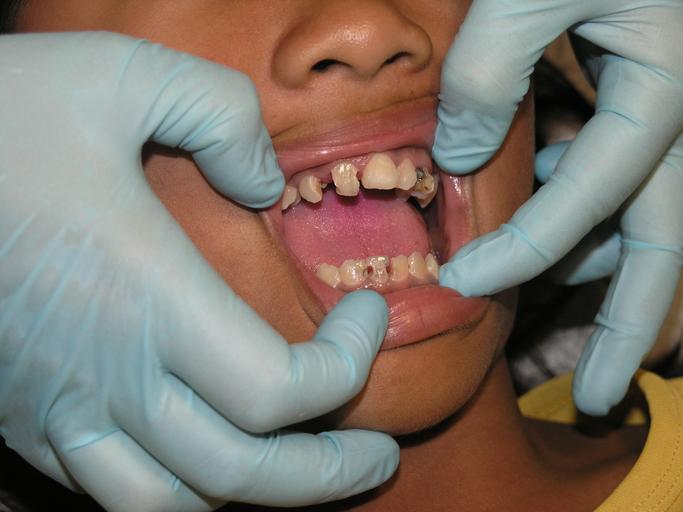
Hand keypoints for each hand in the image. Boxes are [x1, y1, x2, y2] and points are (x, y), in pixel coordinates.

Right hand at [0, 32, 396, 510]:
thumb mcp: (120, 74)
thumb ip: (219, 113)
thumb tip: (266, 182)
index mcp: (144, 298)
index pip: (280, 388)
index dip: (350, 363)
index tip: (369, 314)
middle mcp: (106, 375)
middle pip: (242, 473)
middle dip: (328, 474)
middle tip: (381, 454)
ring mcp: (58, 410)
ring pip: (172, 506)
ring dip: (253, 497)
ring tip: (302, 472)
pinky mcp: (24, 417)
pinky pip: (109, 493)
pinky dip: (178, 493)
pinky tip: (206, 460)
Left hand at [434, 0, 682, 414]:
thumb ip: (492, 69)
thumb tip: (459, 157)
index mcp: (666, 93)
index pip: (592, 199)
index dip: (523, 248)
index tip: (461, 282)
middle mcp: (679, 122)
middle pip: (663, 252)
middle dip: (629, 332)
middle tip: (592, 398)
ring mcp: (668, 123)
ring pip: (646, 229)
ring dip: (603, 287)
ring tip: (562, 337)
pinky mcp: (642, 112)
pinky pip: (622, 189)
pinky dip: (585, 224)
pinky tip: (549, 230)